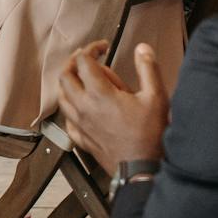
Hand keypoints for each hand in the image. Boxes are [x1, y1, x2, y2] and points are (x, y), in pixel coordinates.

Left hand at [57, 40, 168, 174]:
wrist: (142, 171)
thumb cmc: (150, 135)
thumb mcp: (156, 97)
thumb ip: (148, 69)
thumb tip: (142, 47)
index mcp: (99, 93)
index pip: (83, 61)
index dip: (91, 49)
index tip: (102, 47)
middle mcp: (84, 107)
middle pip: (65, 76)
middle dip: (73, 62)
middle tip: (87, 59)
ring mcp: (80, 124)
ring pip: (61, 97)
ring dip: (68, 83)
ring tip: (81, 79)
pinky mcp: (81, 139)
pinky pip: (67, 119)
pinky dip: (70, 107)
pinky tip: (81, 107)